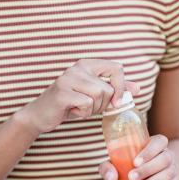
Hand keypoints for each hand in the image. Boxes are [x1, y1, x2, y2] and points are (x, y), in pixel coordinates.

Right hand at [20, 59, 139, 133]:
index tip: (117, 102)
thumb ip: (115, 90)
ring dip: (92, 109)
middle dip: (102, 105)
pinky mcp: (62, 92)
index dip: (122, 86)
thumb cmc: (70, 104)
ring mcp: (68, 78)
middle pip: (108, 88)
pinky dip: (83, 113)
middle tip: (87, 106)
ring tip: (78, 107)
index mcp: (87, 64)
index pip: (116, 68)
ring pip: (99, 95)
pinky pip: (86, 104)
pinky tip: (71, 111)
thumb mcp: (94, 96)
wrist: (41, 115)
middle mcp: (77, 67)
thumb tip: (137, 88)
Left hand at [99, 134, 178, 179]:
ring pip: (168, 174)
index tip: (135, 162)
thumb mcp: (115, 165)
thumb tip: (112, 177)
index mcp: (156, 144)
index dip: (150, 151)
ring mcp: (173, 171)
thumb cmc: (127, 168)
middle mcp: (167, 156)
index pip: (160, 141)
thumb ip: (107, 168)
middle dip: (147, 169)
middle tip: (131, 178)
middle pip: (164, 159)